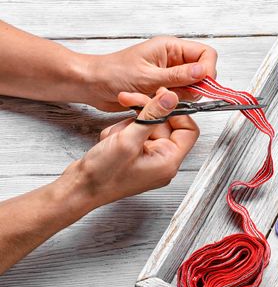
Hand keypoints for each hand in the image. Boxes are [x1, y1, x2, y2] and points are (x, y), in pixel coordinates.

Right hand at [62, 87, 198, 207]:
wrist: (79, 189)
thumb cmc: (102, 174)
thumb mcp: (128, 139)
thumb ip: (152, 116)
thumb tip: (171, 98)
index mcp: (169, 161)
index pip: (188, 130)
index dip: (177, 112)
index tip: (161, 97)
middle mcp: (163, 161)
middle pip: (166, 125)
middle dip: (145, 114)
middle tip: (128, 100)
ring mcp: (150, 159)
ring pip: (148, 127)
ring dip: (130, 124)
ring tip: (114, 136)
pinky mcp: (138, 156)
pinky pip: (137, 134)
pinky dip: (123, 132)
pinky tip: (110, 140)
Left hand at [85, 36, 216, 111]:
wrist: (93, 85)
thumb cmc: (112, 74)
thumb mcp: (148, 77)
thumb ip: (178, 76)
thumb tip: (203, 72)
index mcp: (170, 48)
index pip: (205, 54)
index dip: (208, 70)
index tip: (203, 85)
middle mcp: (172, 60)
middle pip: (202, 73)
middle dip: (194, 87)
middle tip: (178, 94)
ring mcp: (169, 75)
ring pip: (191, 89)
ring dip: (179, 97)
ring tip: (159, 98)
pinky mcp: (163, 89)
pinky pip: (178, 98)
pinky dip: (170, 104)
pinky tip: (154, 102)